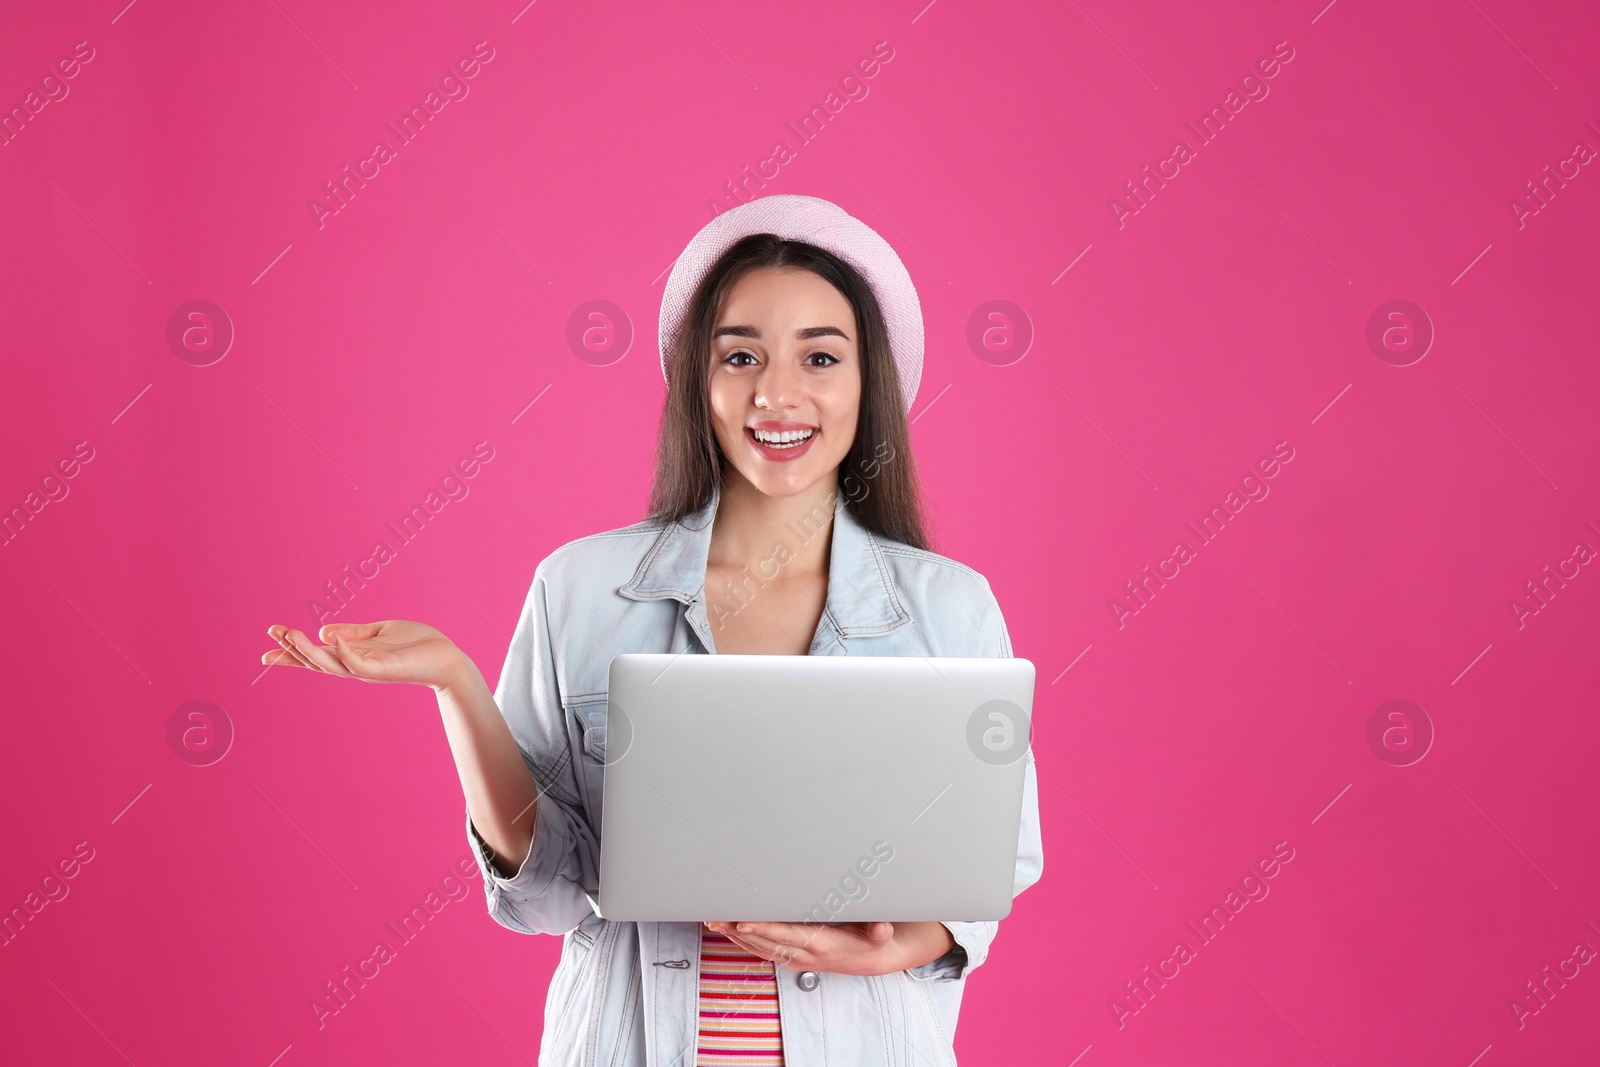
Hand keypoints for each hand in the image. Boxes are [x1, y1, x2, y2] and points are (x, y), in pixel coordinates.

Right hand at [261, 620, 473, 691]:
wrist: (447, 658)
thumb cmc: (417, 645)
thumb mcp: (380, 632)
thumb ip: (354, 632)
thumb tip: (323, 631)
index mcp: (353, 655)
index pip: (317, 653)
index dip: (293, 648)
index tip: (270, 638)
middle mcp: (356, 666)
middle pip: (317, 661)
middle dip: (293, 650)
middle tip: (272, 633)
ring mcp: (369, 670)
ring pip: (331, 665)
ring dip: (309, 651)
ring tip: (290, 635)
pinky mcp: (384, 670)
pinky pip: (358, 664)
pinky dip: (344, 652)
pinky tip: (331, 638)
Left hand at [703, 920, 954, 976]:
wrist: (872, 958)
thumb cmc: (873, 939)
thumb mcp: (882, 934)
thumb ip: (880, 929)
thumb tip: (881, 927)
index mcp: (820, 944)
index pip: (786, 936)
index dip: (764, 930)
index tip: (743, 921)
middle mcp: (803, 953)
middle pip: (765, 942)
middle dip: (738, 930)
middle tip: (714, 916)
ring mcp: (795, 957)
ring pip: (759, 947)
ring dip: (735, 936)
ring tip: (712, 920)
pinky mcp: (792, 956)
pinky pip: (763, 950)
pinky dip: (744, 941)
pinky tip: (728, 930)